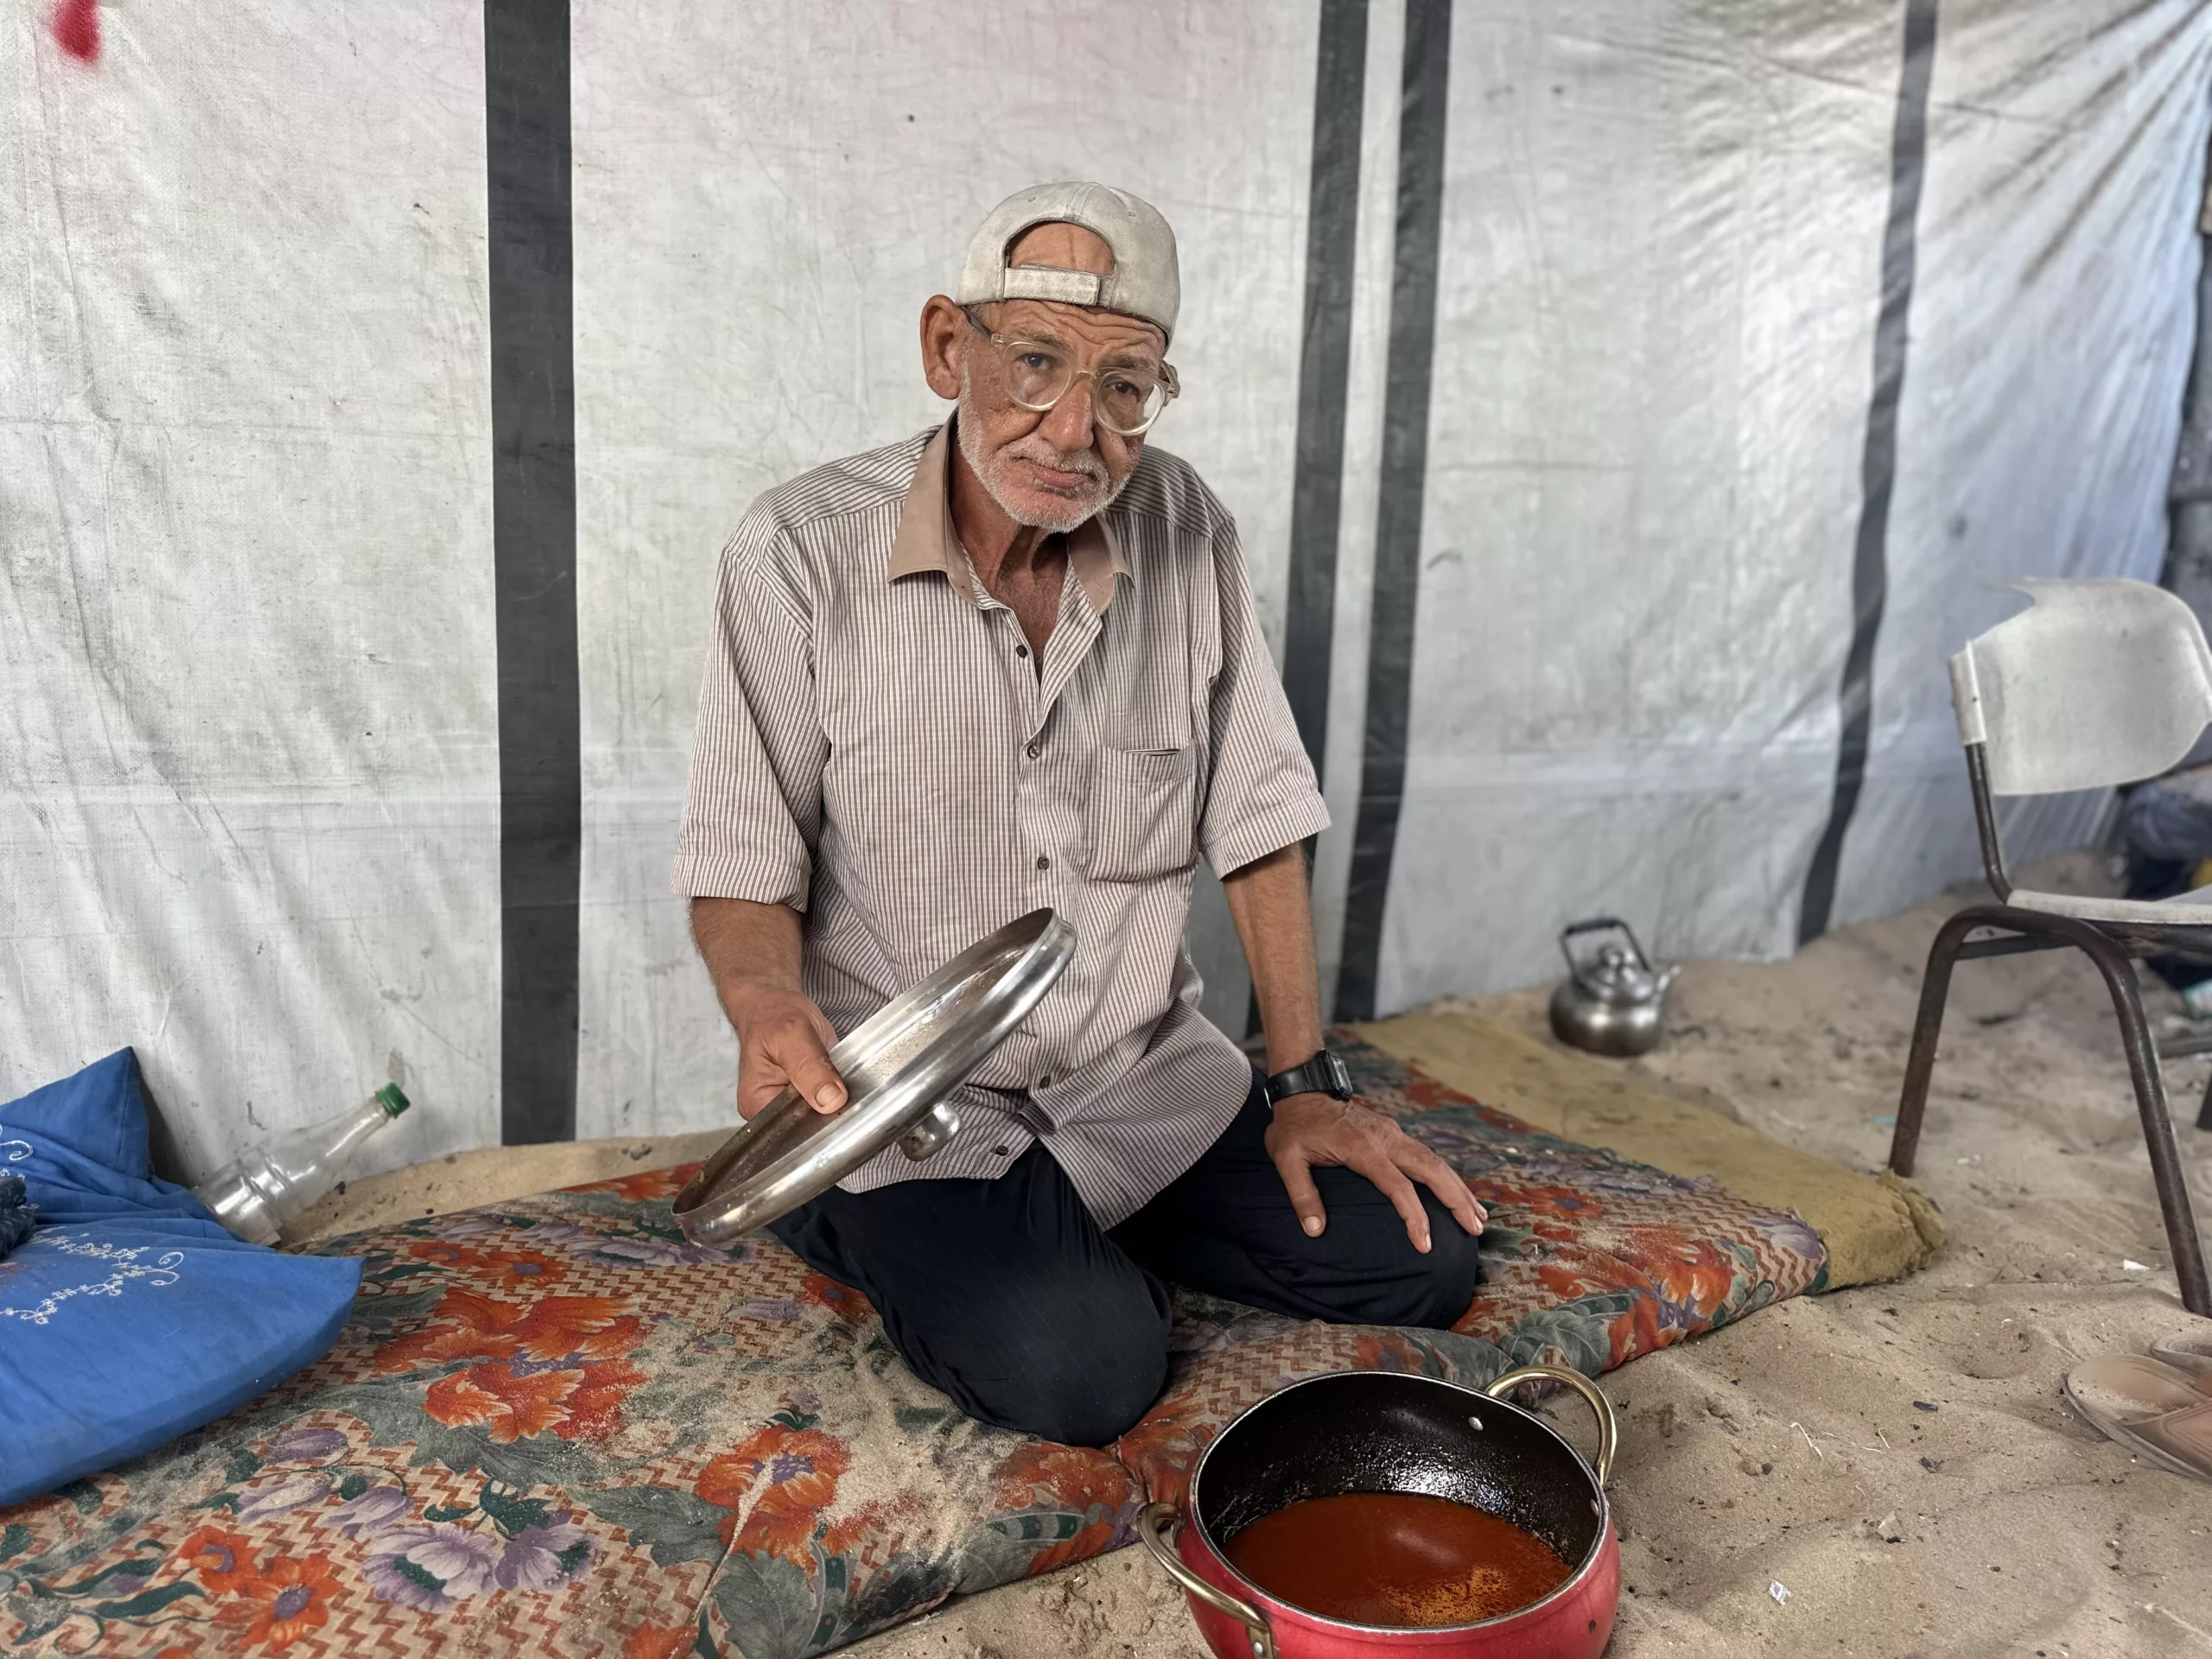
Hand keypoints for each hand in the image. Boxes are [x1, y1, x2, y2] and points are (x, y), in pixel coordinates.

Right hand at [727, 985, 846, 1119]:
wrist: (776, 1004)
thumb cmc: (772, 1016)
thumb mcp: (791, 1036)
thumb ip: (810, 1068)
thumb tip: (831, 1101)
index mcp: (757, 1105)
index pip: (791, 1133)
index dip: (818, 1125)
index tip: (841, 1110)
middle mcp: (773, 1111)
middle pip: (809, 1128)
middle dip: (832, 1113)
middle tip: (848, 1091)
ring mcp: (792, 1104)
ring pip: (824, 1115)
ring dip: (841, 1102)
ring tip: (845, 1081)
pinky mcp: (810, 1095)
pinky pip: (831, 1102)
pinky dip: (843, 1091)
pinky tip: (847, 1080)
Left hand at [1264, 1094, 1486, 1253]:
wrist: (1302, 1090)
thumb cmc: (1293, 1127)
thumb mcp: (1287, 1159)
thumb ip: (1302, 1194)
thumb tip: (1315, 1230)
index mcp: (1363, 1148)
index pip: (1398, 1186)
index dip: (1414, 1217)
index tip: (1425, 1244)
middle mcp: (1386, 1139)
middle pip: (1432, 1169)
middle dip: (1456, 1200)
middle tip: (1475, 1228)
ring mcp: (1393, 1133)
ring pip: (1435, 1161)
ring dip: (1458, 1188)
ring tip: (1477, 1216)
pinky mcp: (1394, 1133)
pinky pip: (1427, 1155)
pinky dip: (1446, 1176)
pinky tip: (1456, 1192)